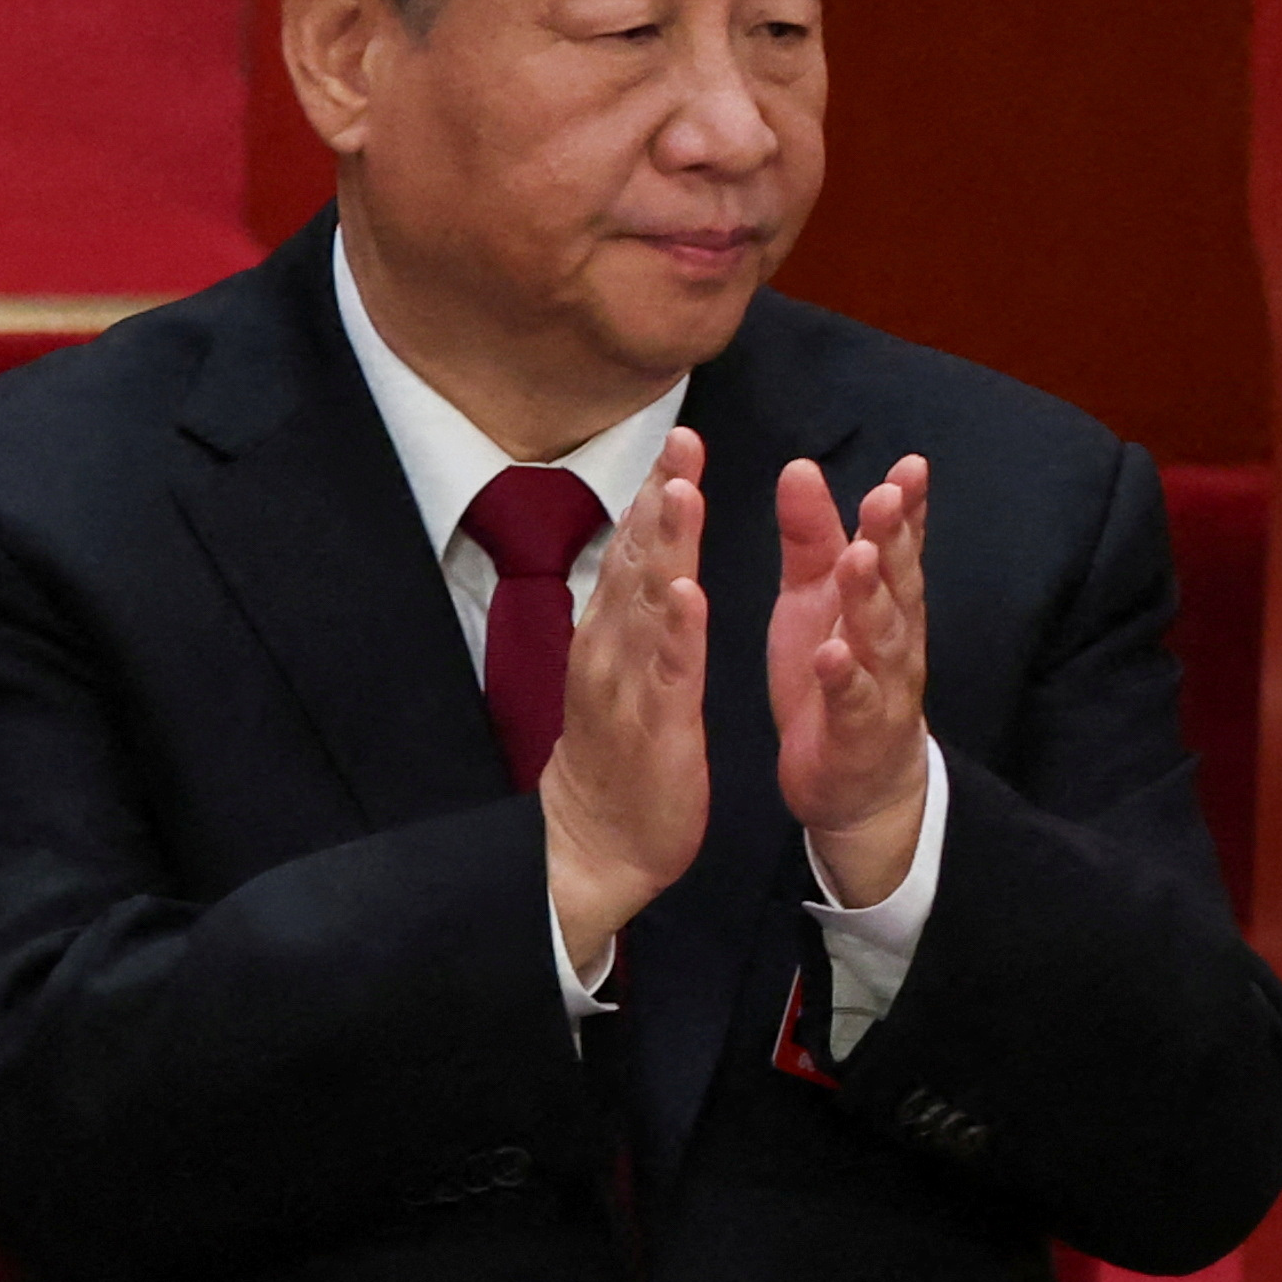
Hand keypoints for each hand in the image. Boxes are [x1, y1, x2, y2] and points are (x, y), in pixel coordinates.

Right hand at [542, 432, 712, 966]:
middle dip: (661, 497)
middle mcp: (611, 645)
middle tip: (683, 439)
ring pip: (647, 604)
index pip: (633, 550)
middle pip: (636, 559)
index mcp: (612, 631)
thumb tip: (635, 553)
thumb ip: (628, 610)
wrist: (593, 842)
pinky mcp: (653, 726)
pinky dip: (676, 631)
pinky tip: (688, 594)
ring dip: (665, 546)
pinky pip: (666, 671)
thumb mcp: (619, 667)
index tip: (678, 439)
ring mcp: (628, 683)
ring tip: (683, 492)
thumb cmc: (617, 752)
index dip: (655, 493)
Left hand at [769, 454, 931, 905]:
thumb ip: (812, 537)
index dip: (907, 507)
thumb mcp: (814, 598)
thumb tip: (800, 466)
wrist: (855, 783)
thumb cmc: (834, 673)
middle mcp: (893, 638)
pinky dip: (843, 678)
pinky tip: (831, 655)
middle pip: (898, 583)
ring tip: (860, 559)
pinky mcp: (856, 733)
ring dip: (872, 599)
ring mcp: (881, 687)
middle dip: (894, 538)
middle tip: (886, 496)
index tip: (910, 466)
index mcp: (882, 600)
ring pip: (882, 638)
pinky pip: (853, 703)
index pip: (900, 545)